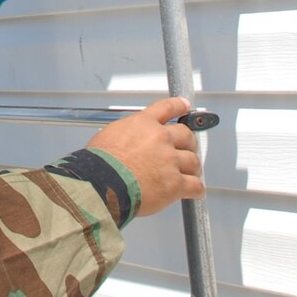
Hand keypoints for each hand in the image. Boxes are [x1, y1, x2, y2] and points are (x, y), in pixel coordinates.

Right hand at [87, 97, 203, 215]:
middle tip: (187, 149)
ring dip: (193, 168)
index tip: (185, 105)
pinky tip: (194, 191)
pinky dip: (196, 189)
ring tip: (190, 174)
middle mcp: (160, 139)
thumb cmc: (100, 163)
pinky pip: (195, 186)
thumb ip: (128, 134)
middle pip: (186, 135)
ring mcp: (170, 161)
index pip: (167, 108)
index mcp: (143, 124)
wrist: (102, 183)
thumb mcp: (110, 135)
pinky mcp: (175, 184)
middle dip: (189, 143)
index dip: (179, 106)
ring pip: (193, 161)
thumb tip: (130, 141)